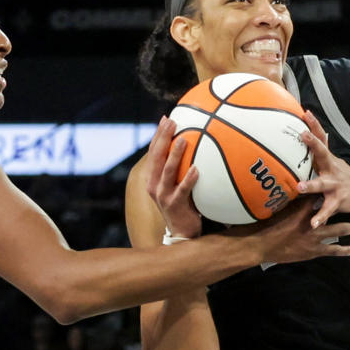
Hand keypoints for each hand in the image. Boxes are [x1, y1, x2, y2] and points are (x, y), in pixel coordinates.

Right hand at [146, 116, 201, 238]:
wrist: (182, 231)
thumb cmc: (183, 204)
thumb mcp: (177, 184)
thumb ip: (180, 168)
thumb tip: (195, 146)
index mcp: (153, 177)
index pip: (153, 152)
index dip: (158, 135)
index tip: (166, 118)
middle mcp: (154, 184)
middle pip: (156, 157)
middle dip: (163, 138)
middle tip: (172, 122)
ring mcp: (163, 195)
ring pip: (167, 171)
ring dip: (174, 155)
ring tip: (183, 140)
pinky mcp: (174, 205)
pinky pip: (183, 189)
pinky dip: (188, 179)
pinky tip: (196, 169)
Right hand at [237, 198, 349, 263]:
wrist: (260, 245)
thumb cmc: (265, 227)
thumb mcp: (276, 210)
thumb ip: (286, 200)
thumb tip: (293, 188)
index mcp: (302, 209)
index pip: (317, 194)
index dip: (326, 187)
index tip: (334, 179)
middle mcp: (311, 221)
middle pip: (333, 210)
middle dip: (346, 206)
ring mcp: (314, 238)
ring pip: (338, 231)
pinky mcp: (313, 252)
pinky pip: (333, 251)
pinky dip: (344, 250)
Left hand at [296, 111, 349, 227]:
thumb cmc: (344, 178)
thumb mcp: (332, 163)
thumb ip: (317, 155)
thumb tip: (300, 140)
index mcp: (328, 160)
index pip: (321, 139)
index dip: (314, 125)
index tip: (305, 111)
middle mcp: (332, 169)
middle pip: (322, 153)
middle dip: (313, 143)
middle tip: (302, 134)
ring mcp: (336, 184)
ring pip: (321, 184)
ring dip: (311, 185)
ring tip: (299, 187)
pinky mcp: (339, 200)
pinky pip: (327, 210)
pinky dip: (320, 217)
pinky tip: (313, 224)